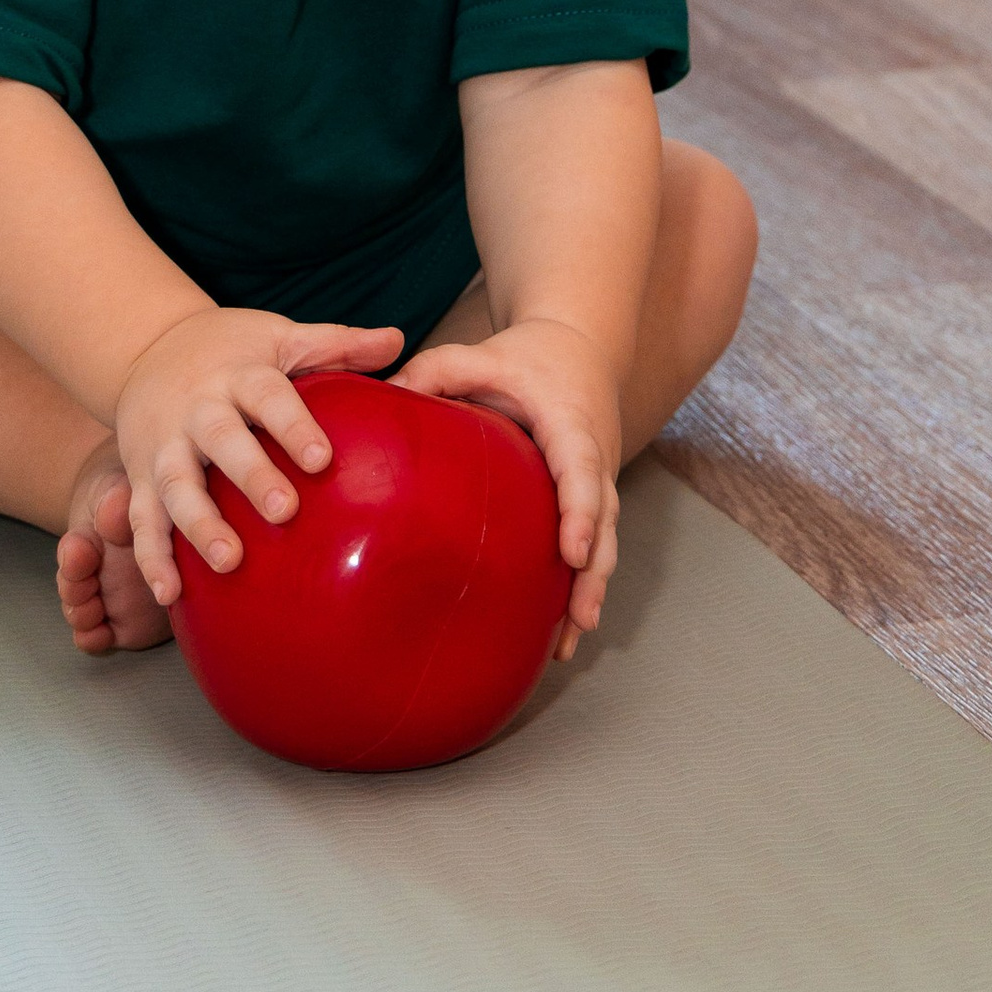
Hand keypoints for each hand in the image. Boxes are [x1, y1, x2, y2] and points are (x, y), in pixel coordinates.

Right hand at [114, 310, 399, 608]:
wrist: (148, 348)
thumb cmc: (232, 351)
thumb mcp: (280, 337)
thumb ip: (337, 344)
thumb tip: (397, 341)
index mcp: (237, 374)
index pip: (267, 396)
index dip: (293, 425)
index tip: (322, 458)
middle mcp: (197, 409)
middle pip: (221, 441)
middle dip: (250, 475)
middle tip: (285, 511)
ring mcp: (164, 446)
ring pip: (177, 485)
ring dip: (200, 524)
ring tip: (229, 562)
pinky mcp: (140, 477)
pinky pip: (142, 521)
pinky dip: (151, 558)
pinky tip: (172, 594)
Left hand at [396, 316, 621, 654]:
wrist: (581, 349)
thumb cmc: (528, 357)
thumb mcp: (482, 353)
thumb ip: (436, 370)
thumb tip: (386, 399)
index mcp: (571, 424)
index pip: (582, 471)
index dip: (581, 513)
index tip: (574, 552)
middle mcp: (596, 458)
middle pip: (604, 522)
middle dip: (593, 573)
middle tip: (578, 619)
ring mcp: (600, 483)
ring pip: (605, 543)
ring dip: (590, 592)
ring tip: (567, 642)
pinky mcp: (593, 500)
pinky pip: (595, 546)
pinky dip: (583, 586)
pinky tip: (562, 631)